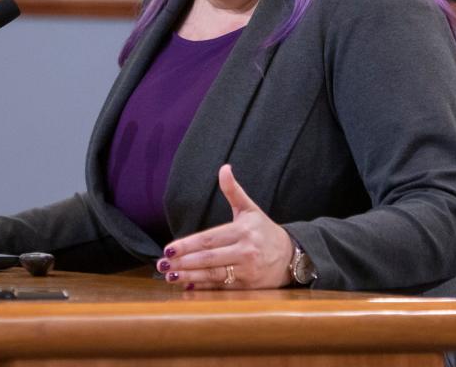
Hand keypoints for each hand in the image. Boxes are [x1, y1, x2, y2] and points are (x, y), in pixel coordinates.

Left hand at [155, 164, 295, 289]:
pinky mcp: (249, 286)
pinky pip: (223, 287)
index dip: (187, 245)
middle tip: (162, 264)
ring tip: (170, 276)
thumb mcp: (250, 209)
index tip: (168, 249)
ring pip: (213, 274)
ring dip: (189, 276)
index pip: (209, 239)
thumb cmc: (265, 231)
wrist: (292, 256)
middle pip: (208, 258)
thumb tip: (224, 168)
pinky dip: (204, 288)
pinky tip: (187, 287)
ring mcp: (247, 270)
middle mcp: (245, 251)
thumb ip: (234, 190)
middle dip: (183, 262)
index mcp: (242, 231)